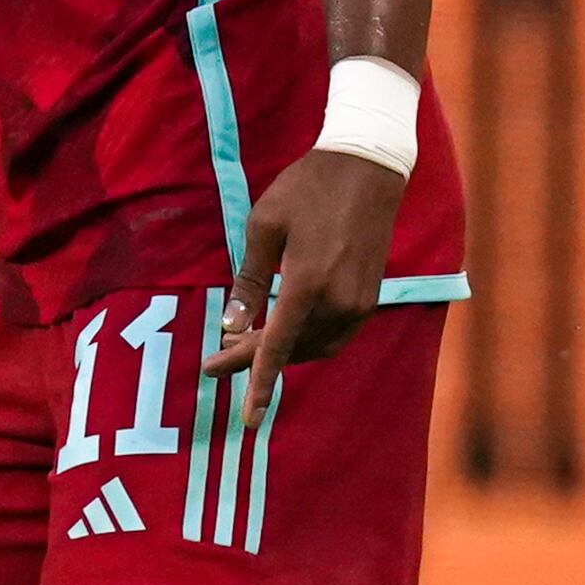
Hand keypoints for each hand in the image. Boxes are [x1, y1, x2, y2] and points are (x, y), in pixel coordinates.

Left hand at [205, 149, 404, 426]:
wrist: (368, 166)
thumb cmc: (307, 188)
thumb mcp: (263, 226)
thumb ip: (248, 281)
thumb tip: (232, 325)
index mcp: (307, 282)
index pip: (277, 347)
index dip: (257, 383)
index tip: (245, 418)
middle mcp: (338, 300)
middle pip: (292, 350)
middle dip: (253, 362)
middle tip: (215, 364)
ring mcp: (359, 301)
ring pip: (315, 347)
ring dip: (282, 354)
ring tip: (245, 350)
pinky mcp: (369, 296)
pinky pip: (334, 335)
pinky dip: (306, 342)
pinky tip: (283, 336)